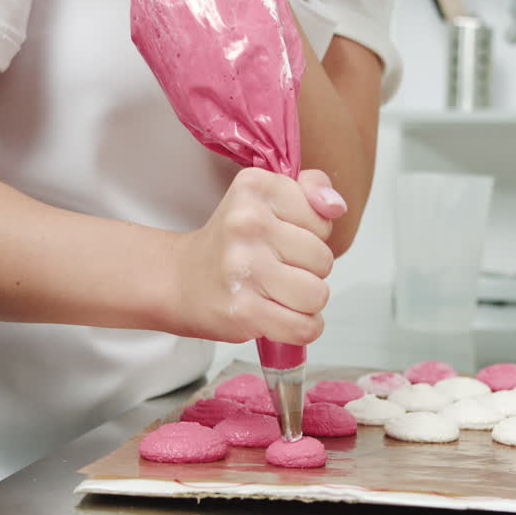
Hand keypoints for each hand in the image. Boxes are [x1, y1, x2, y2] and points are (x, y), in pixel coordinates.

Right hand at [171, 168, 346, 344]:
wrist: (180, 280)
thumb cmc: (232, 243)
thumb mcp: (267, 200)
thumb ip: (311, 189)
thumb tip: (335, 205)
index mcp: (255, 186)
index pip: (323, 219)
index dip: (311, 234)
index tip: (282, 237)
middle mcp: (247, 223)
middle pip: (323, 260)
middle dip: (308, 270)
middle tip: (276, 268)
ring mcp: (244, 268)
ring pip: (317, 295)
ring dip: (305, 302)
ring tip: (277, 292)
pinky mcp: (244, 310)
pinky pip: (304, 328)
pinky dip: (299, 328)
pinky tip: (278, 315)